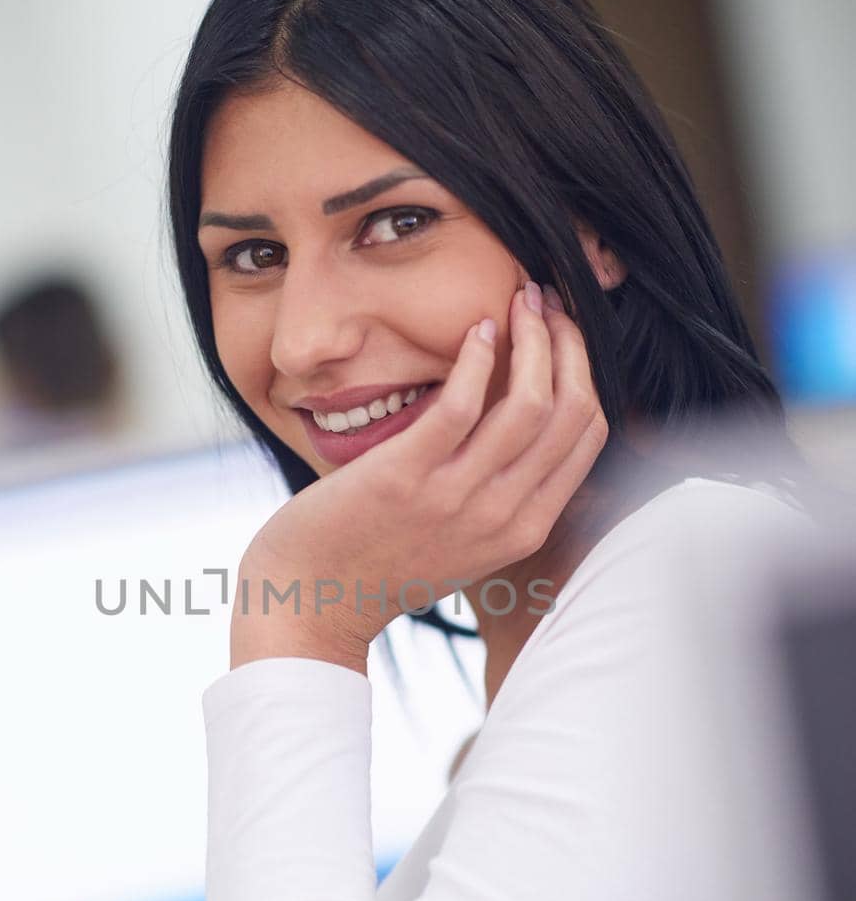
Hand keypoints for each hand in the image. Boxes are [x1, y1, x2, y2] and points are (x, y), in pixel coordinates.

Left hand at [234, 282, 608, 663]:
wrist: (313, 600)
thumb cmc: (382, 561)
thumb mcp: (465, 540)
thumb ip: (502, 494)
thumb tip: (525, 423)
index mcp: (524, 529)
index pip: (587, 436)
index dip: (583, 370)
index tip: (563, 332)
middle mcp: (501, 516)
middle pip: (572, 412)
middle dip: (568, 343)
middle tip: (544, 301)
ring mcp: (455, 499)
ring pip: (530, 403)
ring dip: (533, 338)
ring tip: (518, 300)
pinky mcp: (405, 478)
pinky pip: (462, 404)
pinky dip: (478, 356)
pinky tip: (475, 329)